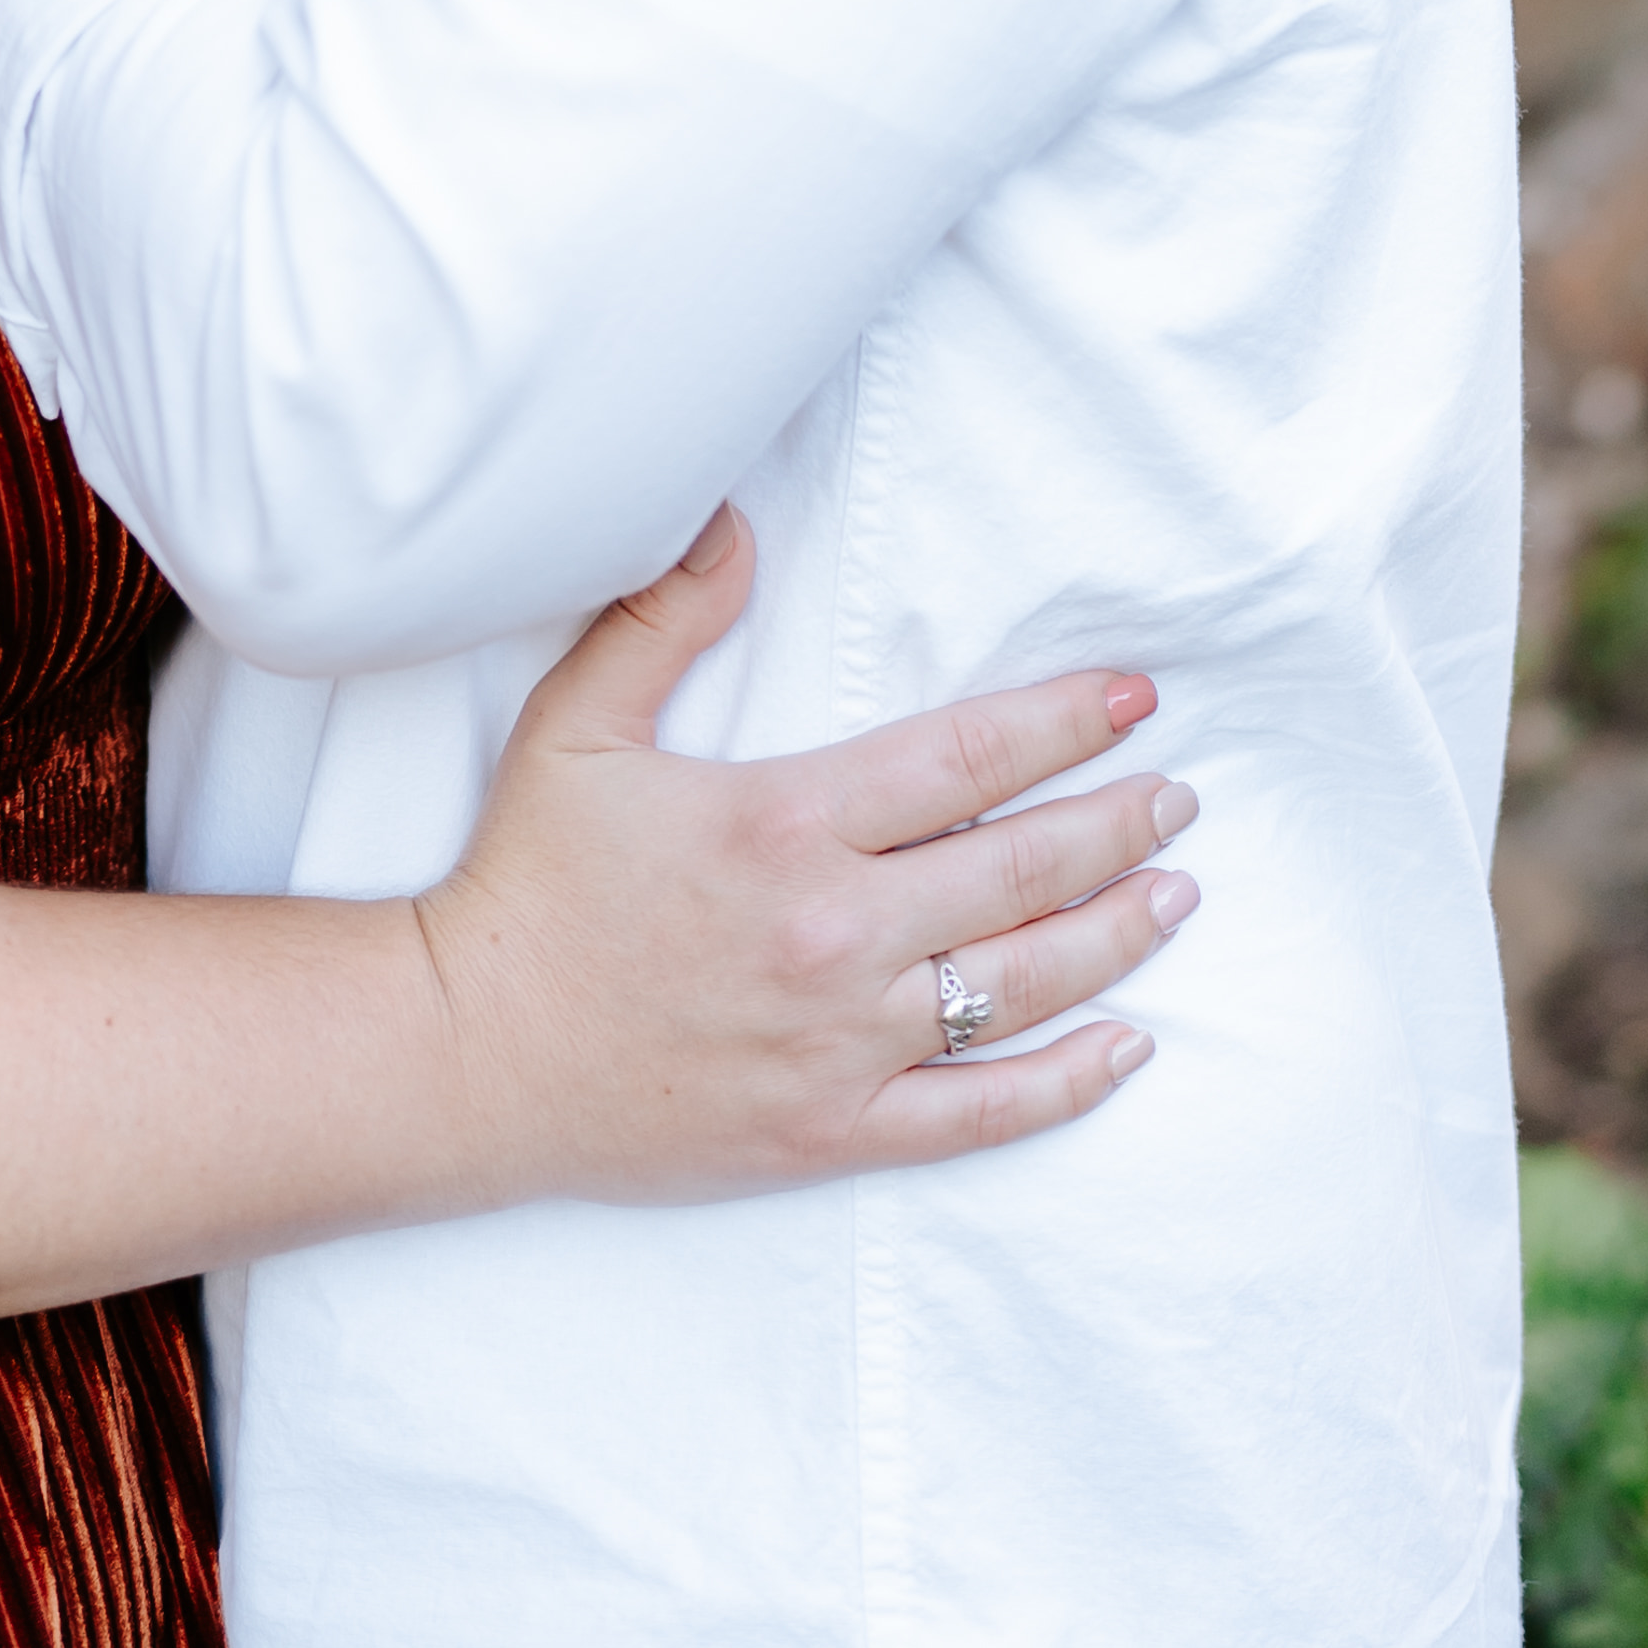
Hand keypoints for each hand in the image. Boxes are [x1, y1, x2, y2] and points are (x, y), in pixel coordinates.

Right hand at [421, 511, 1191, 1195]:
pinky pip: (982, 1111)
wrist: (467, 1051)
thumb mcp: (576, 725)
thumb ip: (660, 618)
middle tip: (1180, 799)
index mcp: (783, 822)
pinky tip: (1127, 1048)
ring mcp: (842, 1040)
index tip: (1134, 701)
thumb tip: (731, 521)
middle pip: (1019, 868)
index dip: (1062, 722)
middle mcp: (834, 930)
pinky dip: (1068, 1083)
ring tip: (1173, 895)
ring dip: (1116, 937)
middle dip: (1118, 825)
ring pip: (1022, 983)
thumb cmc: (525, 882)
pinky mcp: (833, 1127)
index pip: (965, 759)